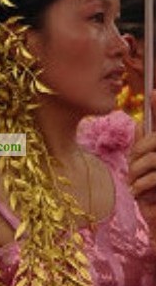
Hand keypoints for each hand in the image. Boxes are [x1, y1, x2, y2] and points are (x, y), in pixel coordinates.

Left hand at [129, 90, 155, 235]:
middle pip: (153, 142)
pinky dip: (141, 185)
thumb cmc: (153, 194)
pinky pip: (154, 176)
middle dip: (137, 154)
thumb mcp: (148, 167)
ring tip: (135, 185)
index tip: (154, 91)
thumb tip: (142, 121)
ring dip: (137, 172)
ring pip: (151, 159)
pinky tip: (139, 193)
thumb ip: (147, 144)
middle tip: (131, 170)